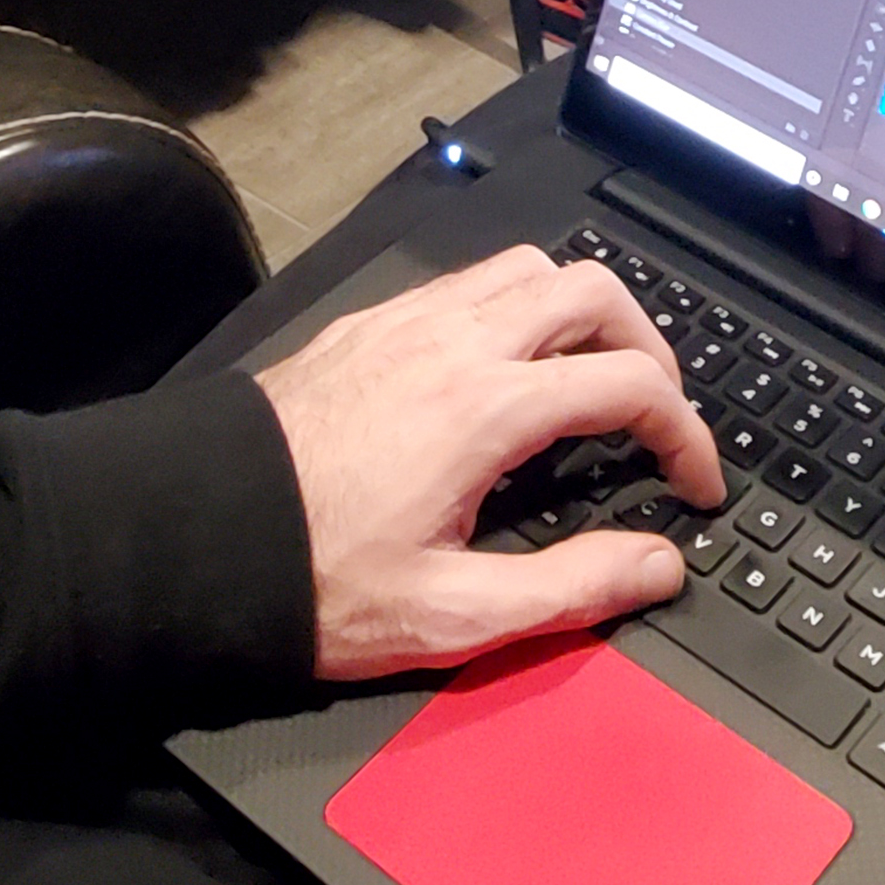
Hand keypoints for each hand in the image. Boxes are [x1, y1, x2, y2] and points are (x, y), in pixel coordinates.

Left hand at [256, 246, 727, 679]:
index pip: (632, 385)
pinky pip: (464, 284)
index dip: (688, 434)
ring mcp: (405, 323)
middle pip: (592, 292)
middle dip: (647, 346)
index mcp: (487, 406)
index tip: (696, 483)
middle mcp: (453, 342)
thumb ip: (571, 588)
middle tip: (656, 415)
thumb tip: (659, 566)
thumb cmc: (313, 582)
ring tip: (589, 383)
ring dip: (579, 314)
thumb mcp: (453, 614)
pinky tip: (502, 374)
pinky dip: (512, 310)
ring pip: (527, 270)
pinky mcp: (365, 326)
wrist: (188, 540)